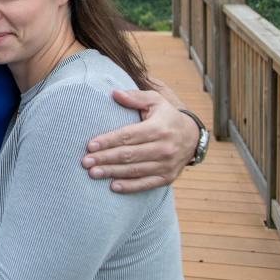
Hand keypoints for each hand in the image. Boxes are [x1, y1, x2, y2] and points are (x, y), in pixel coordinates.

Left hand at [81, 88, 199, 192]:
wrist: (193, 137)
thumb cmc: (167, 116)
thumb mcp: (155, 101)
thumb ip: (135, 97)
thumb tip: (114, 93)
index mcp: (158, 128)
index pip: (128, 136)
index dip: (108, 141)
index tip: (90, 145)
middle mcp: (164, 148)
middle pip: (129, 155)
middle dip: (105, 158)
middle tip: (85, 162)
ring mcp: (166, 165)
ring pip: (135, 170)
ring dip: (112, 172)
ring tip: (93, 173)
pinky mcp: (168, 177)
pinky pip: (146, 184)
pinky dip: (130, 186)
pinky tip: (113, 186)